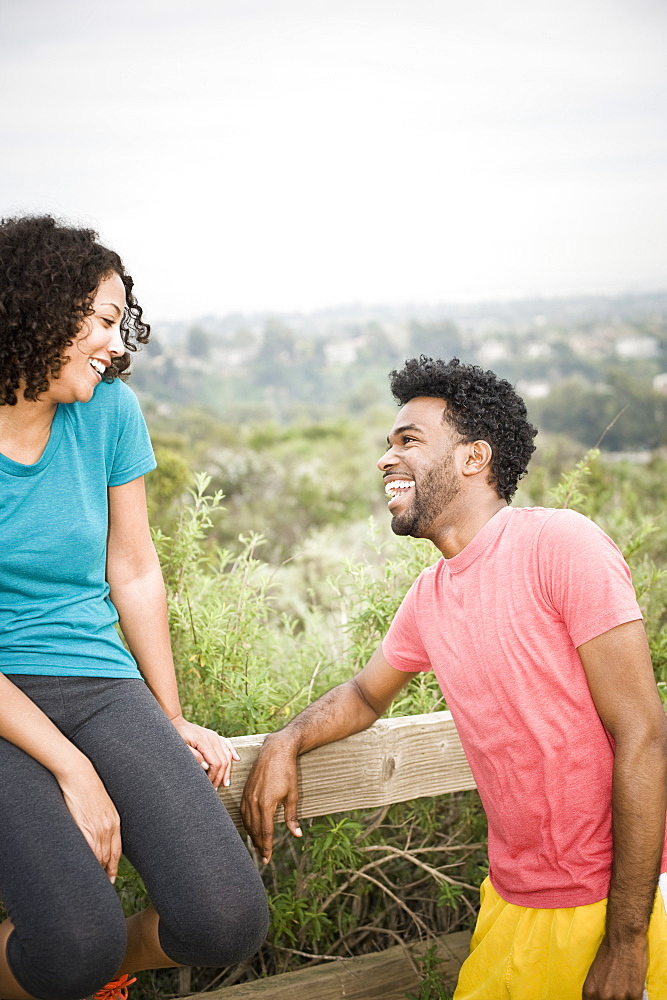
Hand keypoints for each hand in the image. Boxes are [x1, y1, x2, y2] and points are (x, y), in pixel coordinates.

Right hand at [58, 762, 121, 882]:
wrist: (80, 775)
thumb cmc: (86, 788)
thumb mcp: (100, 805)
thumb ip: (100, 819)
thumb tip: (94, 830)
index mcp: (114, 821)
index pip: (116, 851)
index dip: (113, 868)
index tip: (110, 879)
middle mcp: (110, 827)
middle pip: (108, 858)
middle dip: (104, 874)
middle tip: (100, 888)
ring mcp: (99, 829)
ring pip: (99, 858)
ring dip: (96, 873)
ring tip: (89, 886)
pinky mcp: (86, 829)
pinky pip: (90, 854)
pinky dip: (88, 865)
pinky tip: (83, 874)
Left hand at [170, 714, 239, 788]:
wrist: (176, 723)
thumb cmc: (177, 736)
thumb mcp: (182, 748)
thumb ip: (194, 757)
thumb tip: (206, 767)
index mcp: (204, 742)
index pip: (216, 763)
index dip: (214, 776)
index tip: (209, 785)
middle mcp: (213, 738)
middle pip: (224, 761)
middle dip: (220, 776)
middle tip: (215, 788)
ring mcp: (215, 736)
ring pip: (227, 754)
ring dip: (227, 770)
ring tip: (225, 783)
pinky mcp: (215, 736)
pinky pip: (227, 744)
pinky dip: (232, 752)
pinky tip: (236, 759)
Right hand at [240, 734, 301, 863]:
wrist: (275, 751)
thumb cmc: (286, 771)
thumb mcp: (293, 795)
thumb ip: (291, 816)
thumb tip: (297, 834)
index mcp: (266, 804)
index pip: (265, 832)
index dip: (266, 847)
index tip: (267, 859)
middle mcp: (254, 802)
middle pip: (254, 829)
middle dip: (259, 844)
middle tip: (263, 857)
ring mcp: (247, 796)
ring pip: (247, 822)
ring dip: (252, 835)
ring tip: (257, 845)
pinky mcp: (245, 790)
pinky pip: (243, 812)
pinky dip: (246, 823)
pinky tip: (250, 827)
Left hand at [583, 934, 647, 999]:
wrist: (624, 939)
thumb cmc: (609, 951)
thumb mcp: (595, 972)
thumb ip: (597, 988)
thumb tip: (600, 998)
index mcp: (590, 990)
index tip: (606, 997)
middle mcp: (602, 996)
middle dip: (613, 999)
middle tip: (617, 988)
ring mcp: (619, 997)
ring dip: (625, 997)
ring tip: (625, 986)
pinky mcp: (634, 994)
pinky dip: (635, 996)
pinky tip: (633, 987)